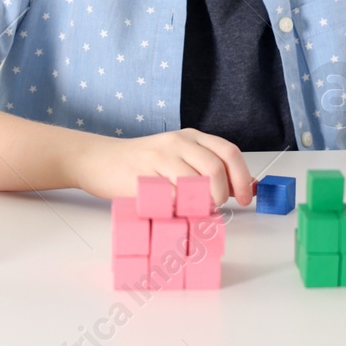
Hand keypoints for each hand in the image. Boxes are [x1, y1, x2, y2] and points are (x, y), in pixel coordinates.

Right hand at [70, 128, 255, 208]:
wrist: (99, 160)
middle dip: (221, 194)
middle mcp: (178, 142)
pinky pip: (171, 197)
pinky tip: (172, 209)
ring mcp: (159, 157)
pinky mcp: (143, 175)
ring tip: (191, 209)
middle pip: (215, 168)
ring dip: (199, 204)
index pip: (228, 152)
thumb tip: (240, 188)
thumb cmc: (142, 163)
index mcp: (191, 136)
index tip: (245, 198)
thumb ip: (205, 169)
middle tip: (215, 207)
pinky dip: (177, 208)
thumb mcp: (177, 157)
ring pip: (194, 184)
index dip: (242, 177)